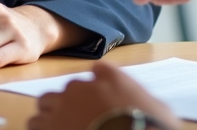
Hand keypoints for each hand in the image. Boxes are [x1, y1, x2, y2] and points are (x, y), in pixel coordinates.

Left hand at [28, 60, 180, 129]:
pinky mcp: (50, 125)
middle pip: (69, 88)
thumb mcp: (160, 110)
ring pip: (46, 103)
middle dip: (72, 102)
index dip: (98, 87)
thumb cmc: (151, 125)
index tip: (101, 101)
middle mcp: (84, 86)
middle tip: (81, 121)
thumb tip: (151, 107)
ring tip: (62, 129)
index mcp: (110, 77)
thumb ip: (146, 101)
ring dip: (52, 115)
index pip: (98, 72)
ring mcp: (64, 105)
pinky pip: (35, 123)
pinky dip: (42, 129)